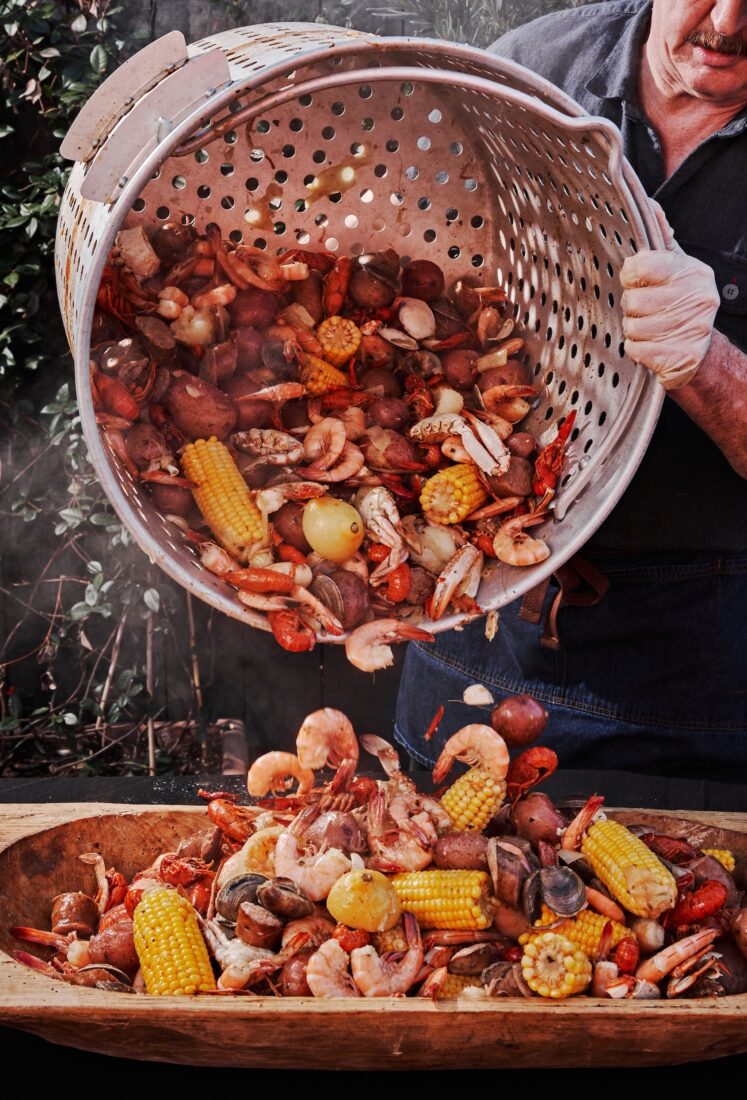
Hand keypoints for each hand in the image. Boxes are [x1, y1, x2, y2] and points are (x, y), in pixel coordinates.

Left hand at [619, 201, 719, 389]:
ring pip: (632, 326)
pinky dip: (637, 349)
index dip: (631, 275)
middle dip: (633, 307)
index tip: (635, 280)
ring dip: (634, 329)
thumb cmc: (680, 305)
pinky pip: (636, 349)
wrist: (698, 352)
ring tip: (649, 327)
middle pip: (634, 300)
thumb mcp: (676, 268)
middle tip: (646, 310)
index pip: (644, 266)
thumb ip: (662, 240)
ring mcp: (692, 328)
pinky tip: (652, 344)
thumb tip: (650, 206)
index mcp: (694, 273)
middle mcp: (698, 298)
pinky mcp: (680, 356)